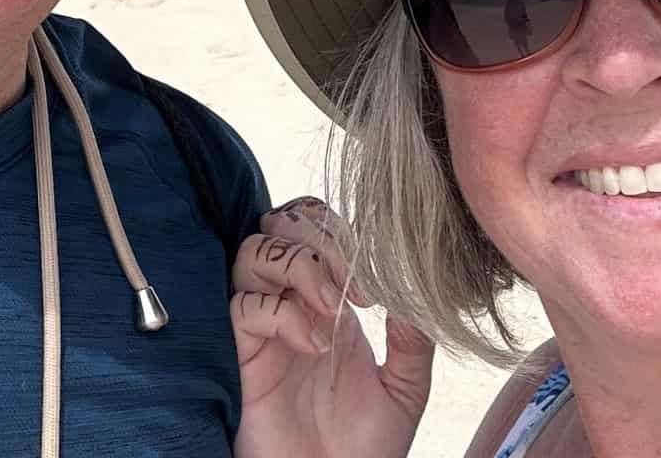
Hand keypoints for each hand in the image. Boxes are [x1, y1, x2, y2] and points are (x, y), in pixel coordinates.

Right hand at [230, 196, 433, 457]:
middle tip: (355, 287)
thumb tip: (419, 291)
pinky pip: (244, 306)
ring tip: (332, 309)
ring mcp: (263, 326)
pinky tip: (314, 345)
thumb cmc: (365, 447)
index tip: (376, 279)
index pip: (317, 226)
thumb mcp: (406, 389)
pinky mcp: (241, 353)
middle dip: (320, 241)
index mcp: (329, 300)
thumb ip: (414, 340)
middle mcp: (291, 302)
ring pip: (255, 252)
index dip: (343, 233)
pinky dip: (282, 313)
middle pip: (281, 225)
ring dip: (299, 266)